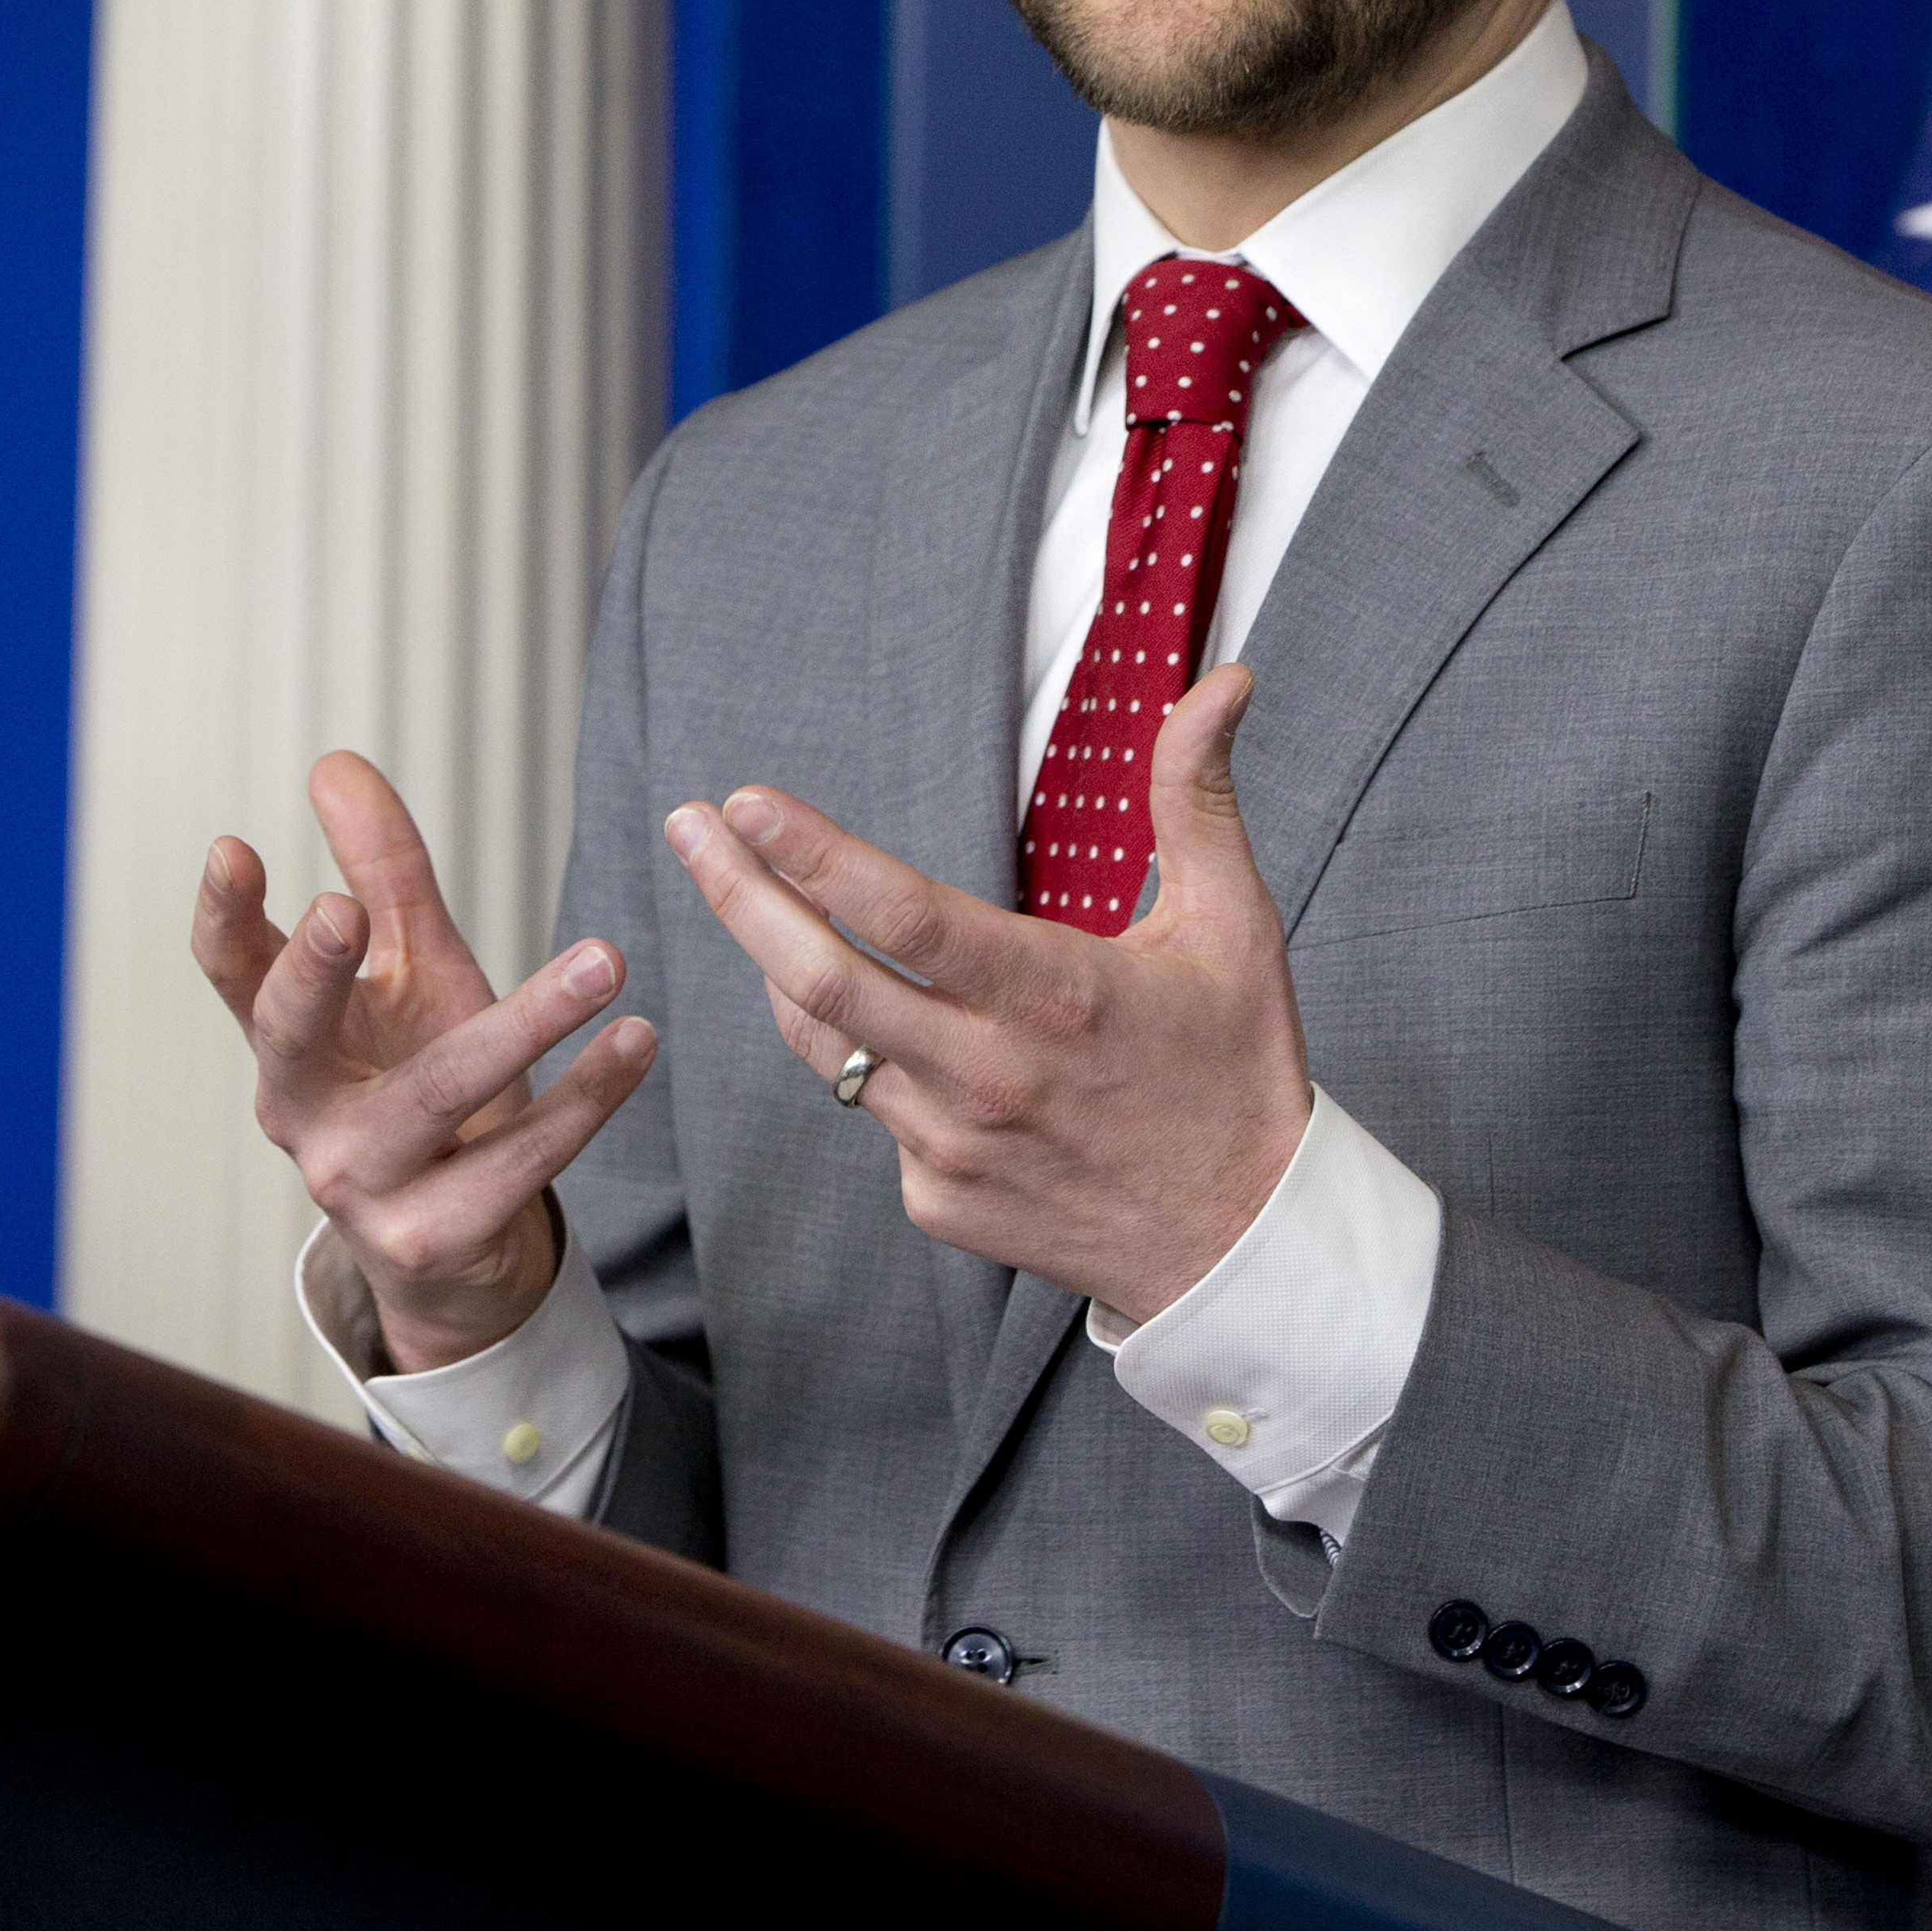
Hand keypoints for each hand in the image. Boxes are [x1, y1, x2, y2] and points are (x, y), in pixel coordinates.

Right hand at [194, 751, 655, 1371]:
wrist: (454, 1243)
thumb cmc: (419, 1079)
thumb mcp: (408, 971)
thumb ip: (381, 873)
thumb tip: (335, 764)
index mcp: (287, 1043)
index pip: (232, 972)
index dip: (222, 913)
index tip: (232, 848)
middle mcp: (303, 1112)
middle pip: (291, 1036)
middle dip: (314, 973)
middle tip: (342, 909)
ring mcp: (361, 1183)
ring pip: (434, 1097)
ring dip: (524, 1023)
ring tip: (605, 959)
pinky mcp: (435, 1236)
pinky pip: (518, 1161)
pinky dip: (587, 1100)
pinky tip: (635, 1042)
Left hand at [659, 664, 1310, 1323]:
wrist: (1245, 1247)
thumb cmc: (1236, 1072)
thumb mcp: (1234, 927)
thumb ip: (1196, 798)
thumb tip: (1221, 683)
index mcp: (1057, 998)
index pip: (905, 917)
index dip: (815, 855)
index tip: (746, 801)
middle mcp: (990, 1076)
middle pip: (822, 978)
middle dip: (737, 893)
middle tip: (687, 827)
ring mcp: (952, 1147)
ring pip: (828, 1042)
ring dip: (783, 968)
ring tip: (757, 902)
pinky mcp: (935, 1200)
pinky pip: (870, 1109)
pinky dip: (867, 1058)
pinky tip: (900, 1032)